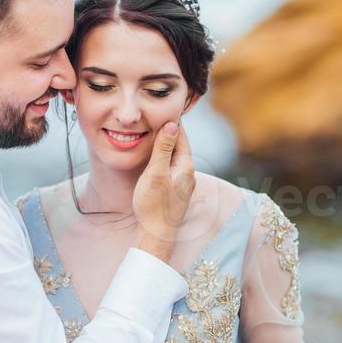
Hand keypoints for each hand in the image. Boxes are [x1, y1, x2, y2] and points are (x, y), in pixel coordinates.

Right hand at [133, 122, 194, 261]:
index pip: (181, 136)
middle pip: (179, 145)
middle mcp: (188, 173)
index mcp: (186, 166)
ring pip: (175, 157)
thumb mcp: (156, 173)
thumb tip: (172, 125)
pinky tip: (156, 158)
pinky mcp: (176, 191)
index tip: (165, 107)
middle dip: (170, 131)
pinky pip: (171, 167)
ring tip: (155, 132)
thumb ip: (163, 149)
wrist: (157, 235)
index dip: (172, 121)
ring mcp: (183, 183)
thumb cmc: (153, 206)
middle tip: (158, 115)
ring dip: (166, 145)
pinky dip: (164, 158)